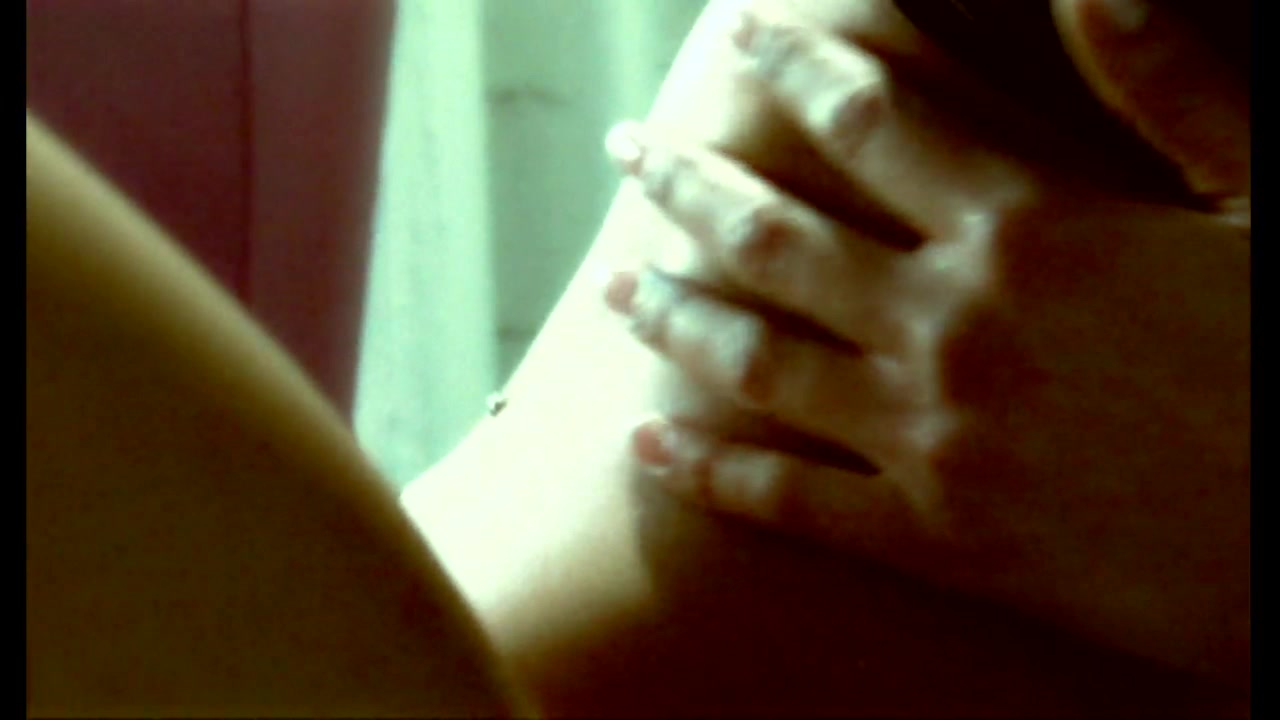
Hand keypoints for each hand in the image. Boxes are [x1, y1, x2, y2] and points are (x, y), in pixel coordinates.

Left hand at [601, 1, 1248, 685]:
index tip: (733, 32)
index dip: (790, 62)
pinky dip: (707, 471)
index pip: (869, 117)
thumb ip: (1166, 86)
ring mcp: (928, 439)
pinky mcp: (933, 540)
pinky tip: (646, 443)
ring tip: (613, 285)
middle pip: (773, 234)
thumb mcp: (1268, 198)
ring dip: (673, 314)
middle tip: (626, 150)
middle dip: (685, 181)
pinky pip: (787, 501)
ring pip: (755, 361)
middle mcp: (949, 326)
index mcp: (1027, 230)